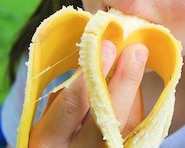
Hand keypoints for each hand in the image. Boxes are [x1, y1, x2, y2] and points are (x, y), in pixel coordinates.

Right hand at [29, 40, 148, 147]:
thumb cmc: (55, 133)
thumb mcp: (50, 114)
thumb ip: (68, 90)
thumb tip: (97, 53)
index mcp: (47, 139)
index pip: (73, 104)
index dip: (92, 74)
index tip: (107, 46)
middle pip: (108, 116)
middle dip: (125, 79)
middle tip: (136, 50)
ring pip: (126, 122)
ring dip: (133, 86)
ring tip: (136, 58)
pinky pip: (134, 127)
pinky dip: (135, 102)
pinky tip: (132, 85)